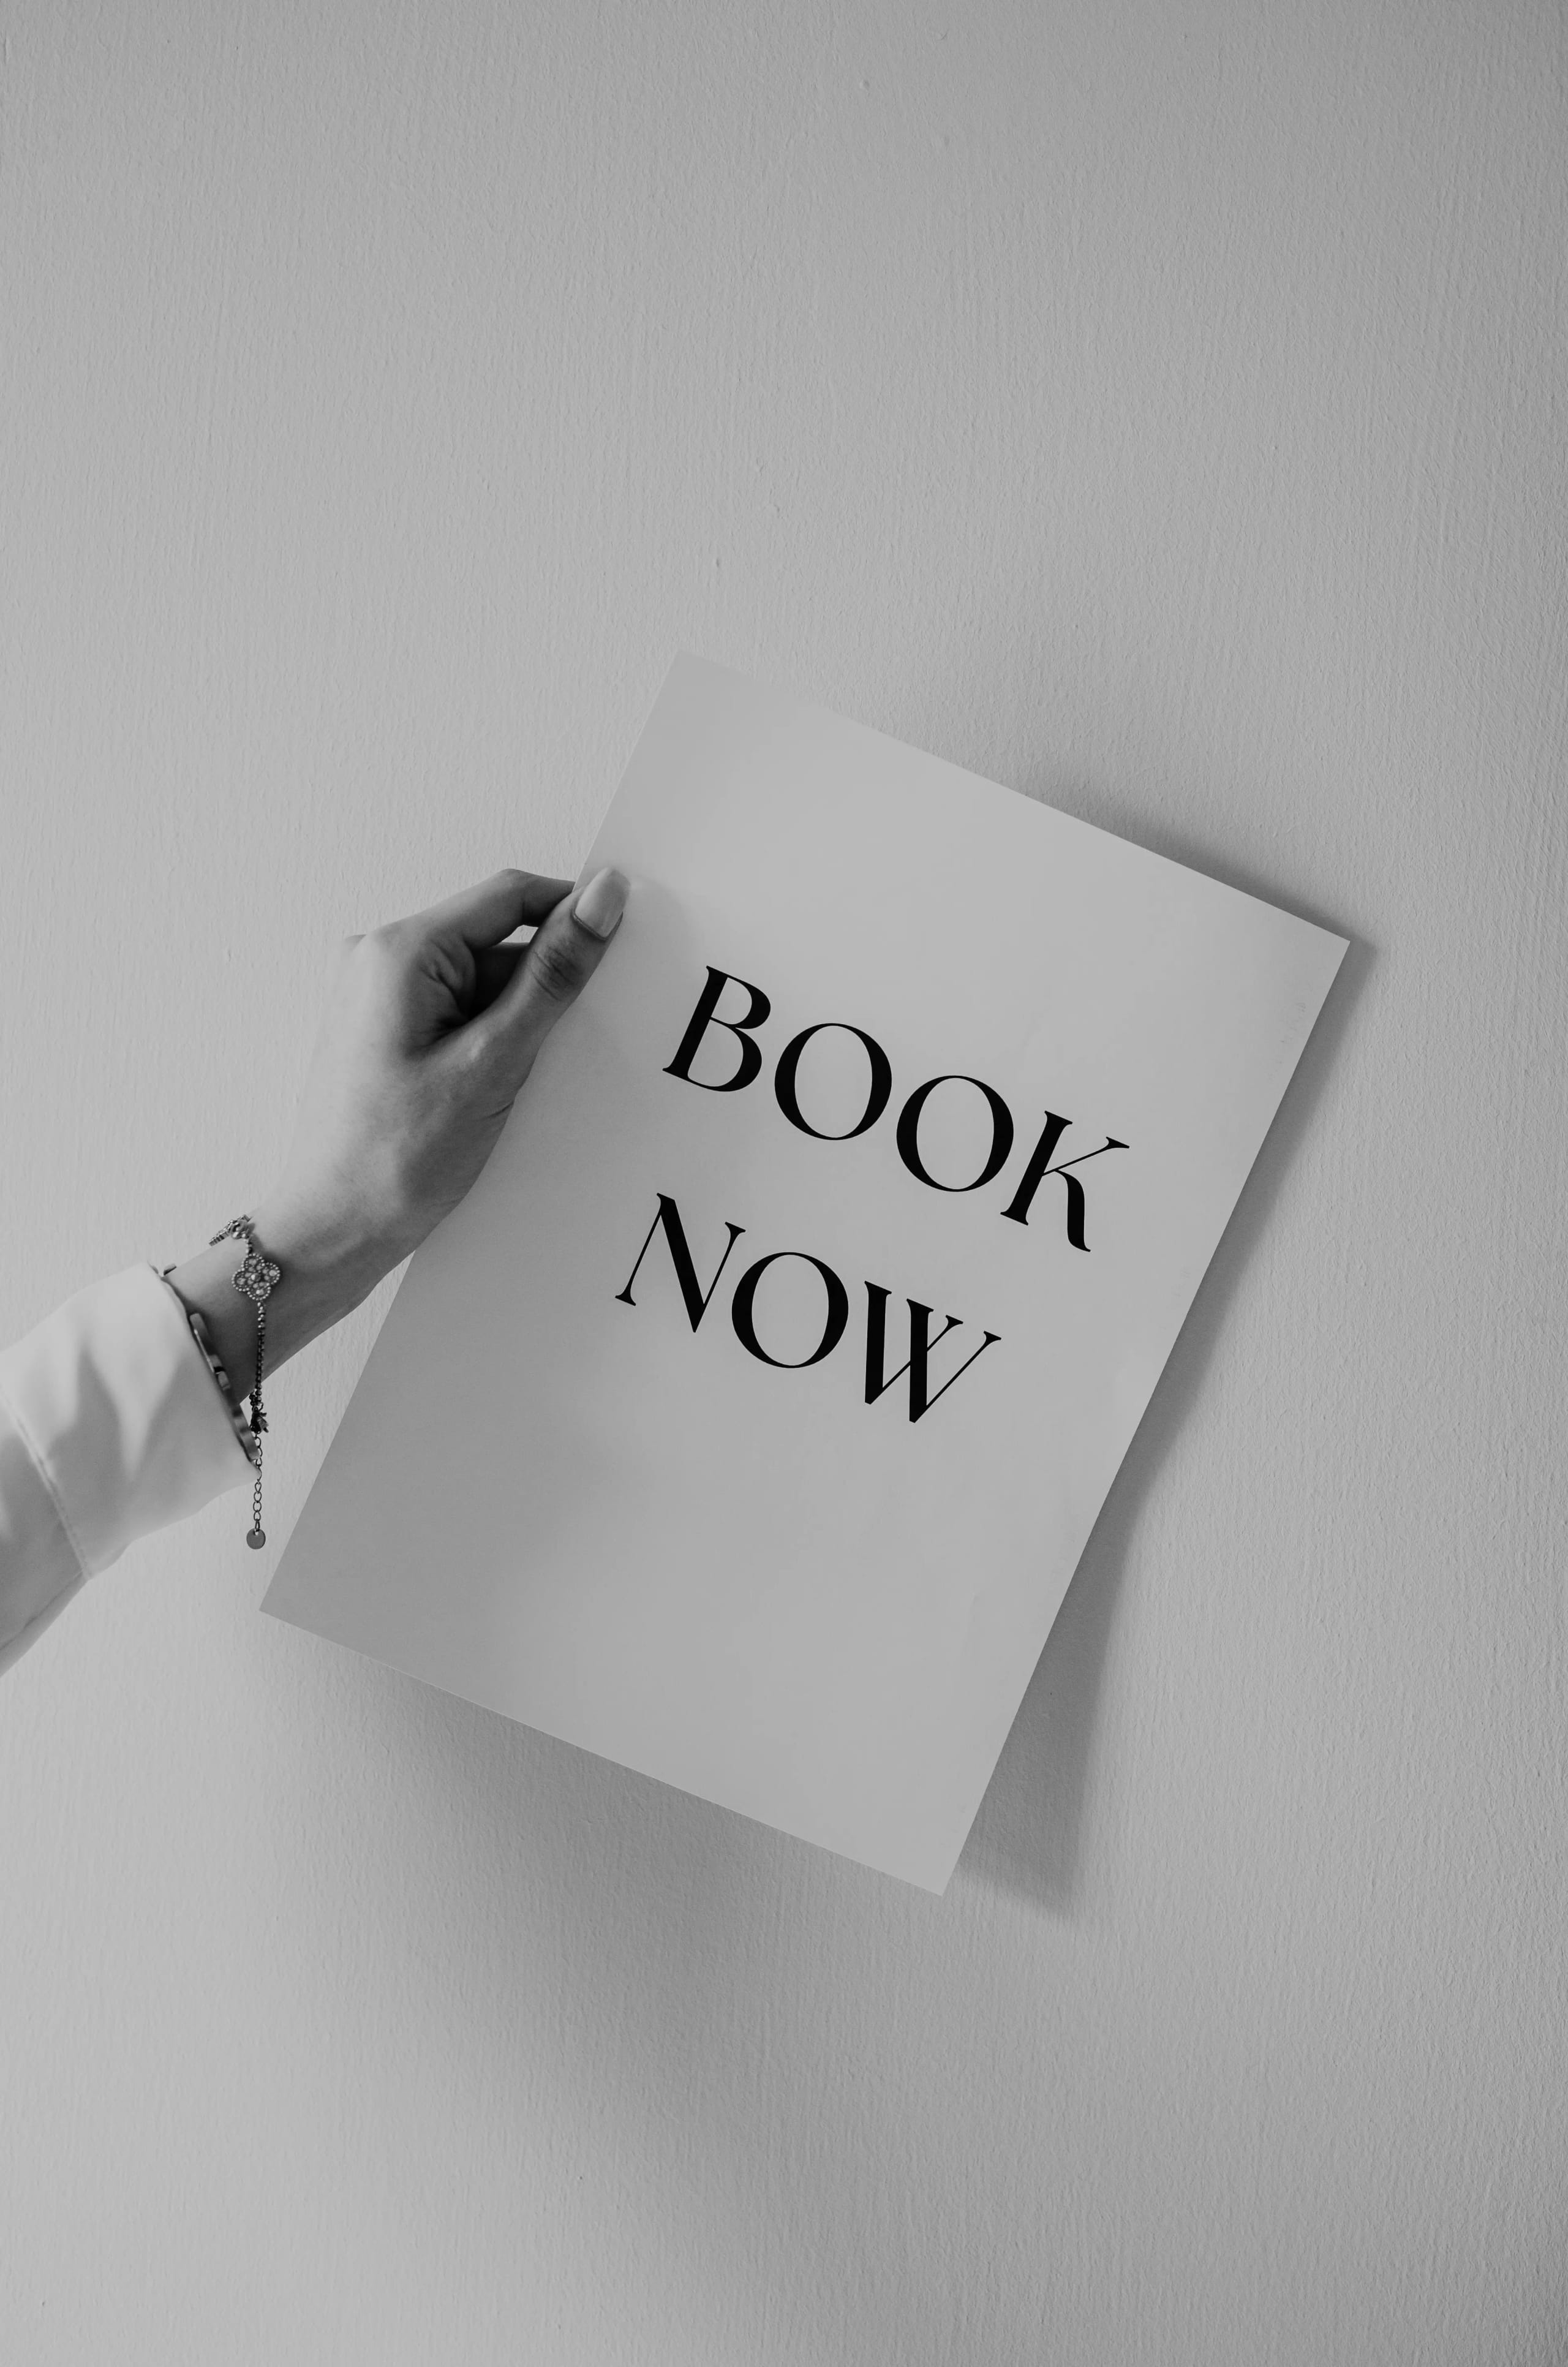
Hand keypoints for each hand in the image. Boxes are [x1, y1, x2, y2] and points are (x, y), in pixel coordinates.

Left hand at [169, 864, 628, 1399]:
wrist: (332, 1233)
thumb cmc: (396, 1160)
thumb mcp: (494, 1061)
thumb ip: (553, 974)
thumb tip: (603, 896)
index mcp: (399, 951)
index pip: (511, 895)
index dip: (574, 912)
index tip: (628, 939)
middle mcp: (379, 959)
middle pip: (495, 940)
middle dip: (544, 984)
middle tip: (574, 1042)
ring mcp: (378, 998)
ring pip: (480, 983)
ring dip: (519, 1021)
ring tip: (521, 1083)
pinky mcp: (384, 1033)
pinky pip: (457, 1013)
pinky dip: (492, 1041)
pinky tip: (502, 1090)